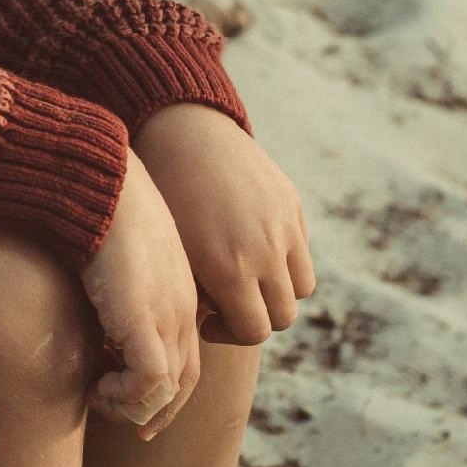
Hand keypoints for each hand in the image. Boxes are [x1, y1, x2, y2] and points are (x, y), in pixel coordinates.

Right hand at [78, 149, 201, 439]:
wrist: (96, 186)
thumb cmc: (96, 214)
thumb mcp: (117, 263)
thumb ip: (119, 296)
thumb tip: (96, 324)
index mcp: (181, 295)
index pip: (187, 359)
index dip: (164, 391)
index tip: (133, 406)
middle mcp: (183, 311)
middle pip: (184, 382)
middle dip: (154, 411)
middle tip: (126, 424)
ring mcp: (169, 317)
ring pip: (168, 390)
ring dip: (131, 404)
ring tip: (98, 395)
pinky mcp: (146, 321)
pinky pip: (150, 382)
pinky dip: (125, 395)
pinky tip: (96, 384)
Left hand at [132, 104, 315, 344]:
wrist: (181, 133)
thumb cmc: (163, 197)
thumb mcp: (174, 253)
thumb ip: (199, 295)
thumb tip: (215, 322)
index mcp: (228, 269)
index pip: (255, 331)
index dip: (231, 333)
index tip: (208, 318)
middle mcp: (265, 251)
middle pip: (283, 316)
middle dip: (256, 317)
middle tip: (226, 302)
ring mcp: (284, 227)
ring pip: (300, 288)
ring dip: (277, 291)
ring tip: (245, 276)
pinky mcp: (293, 205)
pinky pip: (302, 251)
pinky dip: (285, 260)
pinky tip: (252, 245)